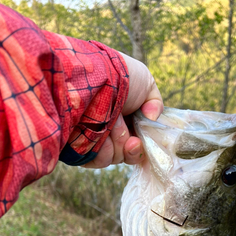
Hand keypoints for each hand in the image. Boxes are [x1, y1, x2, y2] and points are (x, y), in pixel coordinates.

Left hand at [83, 53, 162, 168]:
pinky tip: (102, 134)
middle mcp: (109, 130)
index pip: (136, 144)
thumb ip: (155, 103)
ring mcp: (95, 138)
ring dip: (118, 143)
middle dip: (132, 147)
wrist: (95, 76)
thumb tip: (152, 119)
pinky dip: (104, 150)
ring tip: (113, 123)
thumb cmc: (120, 76)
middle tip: (131, 138)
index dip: (141, 147)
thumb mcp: (146, 84)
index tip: (141, 141)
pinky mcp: (81, 147)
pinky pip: (98, 160)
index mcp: (124, 119)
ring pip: (115, 157)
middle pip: (127, 154)